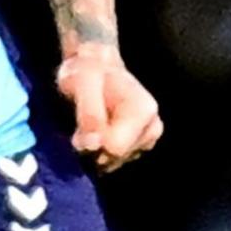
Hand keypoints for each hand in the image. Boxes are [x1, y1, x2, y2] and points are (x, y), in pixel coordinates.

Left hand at [57, 44, 163, 169]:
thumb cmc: (88, 71)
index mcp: (144, 111)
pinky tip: (95, 134)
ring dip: (95, 150)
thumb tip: (92, 144)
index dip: (92, 143)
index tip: (79, 131)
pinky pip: (114, 161)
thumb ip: (89, 112)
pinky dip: (100, 152)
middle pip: (115, 158)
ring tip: (88, 127)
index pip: (116, 148)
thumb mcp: (83, 82)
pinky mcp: (138, 148)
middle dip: (93, 148)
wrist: (95, 68)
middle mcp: (152, 127)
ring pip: (113, 162)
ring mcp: (146, 139)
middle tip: (80, 128)